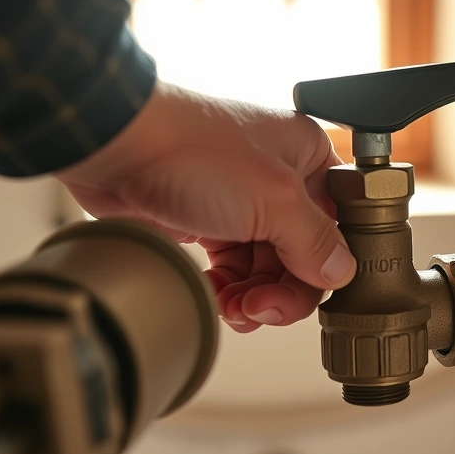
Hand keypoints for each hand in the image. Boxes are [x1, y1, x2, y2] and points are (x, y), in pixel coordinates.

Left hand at [54, 80, 355, 332]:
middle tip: (262, 308)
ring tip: (235, 306)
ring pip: (267, 266)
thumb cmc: (190, 148)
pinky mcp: (207, 219)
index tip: (311, 291)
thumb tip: (341, 273)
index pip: (339, 225)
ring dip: (254, 296)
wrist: (113, 145)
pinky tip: (216, 294)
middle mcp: (280, 177)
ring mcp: (242, 200)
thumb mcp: (273, 199)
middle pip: (303, 253)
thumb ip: (315, 241)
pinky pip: (233, 268)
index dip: (328, 265)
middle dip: (284, 289)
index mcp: (309, 156)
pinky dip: (228, 289)